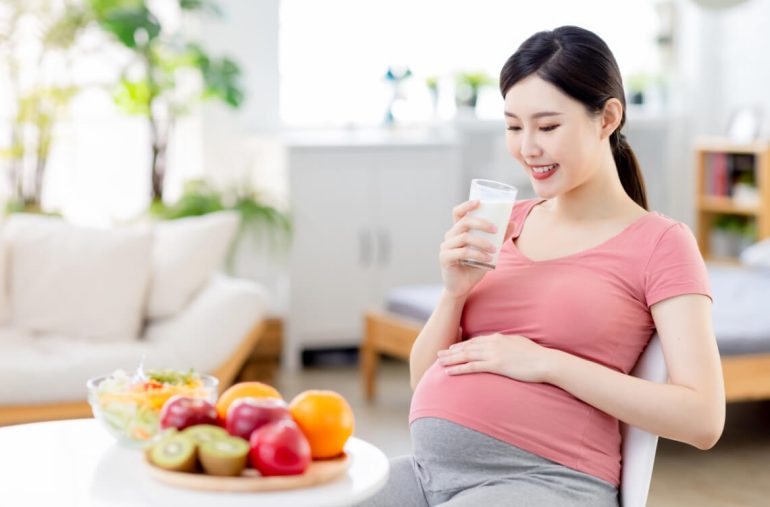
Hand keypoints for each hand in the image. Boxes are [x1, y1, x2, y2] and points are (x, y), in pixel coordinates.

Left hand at [436, 333, 553, 382]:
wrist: (545, 361)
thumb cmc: (536, 356)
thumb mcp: (520, 345)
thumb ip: (509, 344)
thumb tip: (505, 347)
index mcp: (499, 338)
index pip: (476, 341)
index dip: (462, 345)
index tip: (452, 348)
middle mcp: (493, 343)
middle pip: (467, 347)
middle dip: (452, 351)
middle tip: (439, 354)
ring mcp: (494, 354)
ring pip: (466, 356)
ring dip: (451, 359)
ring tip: (439, 362)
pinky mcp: (496, 365)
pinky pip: (473, 367)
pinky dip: (459, 369)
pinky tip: (449, 372)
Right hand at [439, 200, 515, 297]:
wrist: (463, 287)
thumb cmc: (474, 266)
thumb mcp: (489, 250)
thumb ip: (499, 238)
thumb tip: (512, 223)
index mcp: (458, 231)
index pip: (458, 213)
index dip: (466, 205)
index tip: (479, 202)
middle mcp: (450, 236)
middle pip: (464, 222)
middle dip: (481, 223)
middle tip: (496, 230)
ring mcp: (445, 247)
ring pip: (464, 237)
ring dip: (482, 242)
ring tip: (495, 249)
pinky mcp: (445, 258)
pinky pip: (462, 252)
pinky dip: (477, 254)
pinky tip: (487, 258)